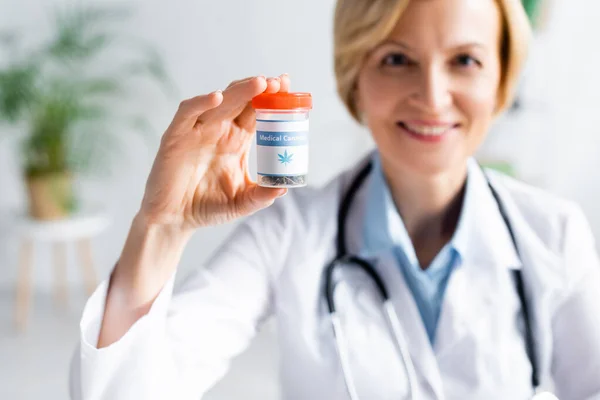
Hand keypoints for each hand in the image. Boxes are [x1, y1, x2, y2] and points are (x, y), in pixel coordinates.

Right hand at [139, 74, 289, 230]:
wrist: (175, 220)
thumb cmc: (208, 207)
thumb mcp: (241, 203)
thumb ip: (261, 196)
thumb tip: (284, 188)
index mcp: (237, 140)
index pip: (256, 111)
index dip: (272, 97)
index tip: (288, 86)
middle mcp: (219, 130)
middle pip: (242, 100)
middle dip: (260, 88)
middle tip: (277, 82)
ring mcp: (197, 131)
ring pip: (219, 101)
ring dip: (239, 90)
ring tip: (259, 83)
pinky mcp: (176, 136)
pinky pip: (188, 113)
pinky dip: (201, 103)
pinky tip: (217, 98)